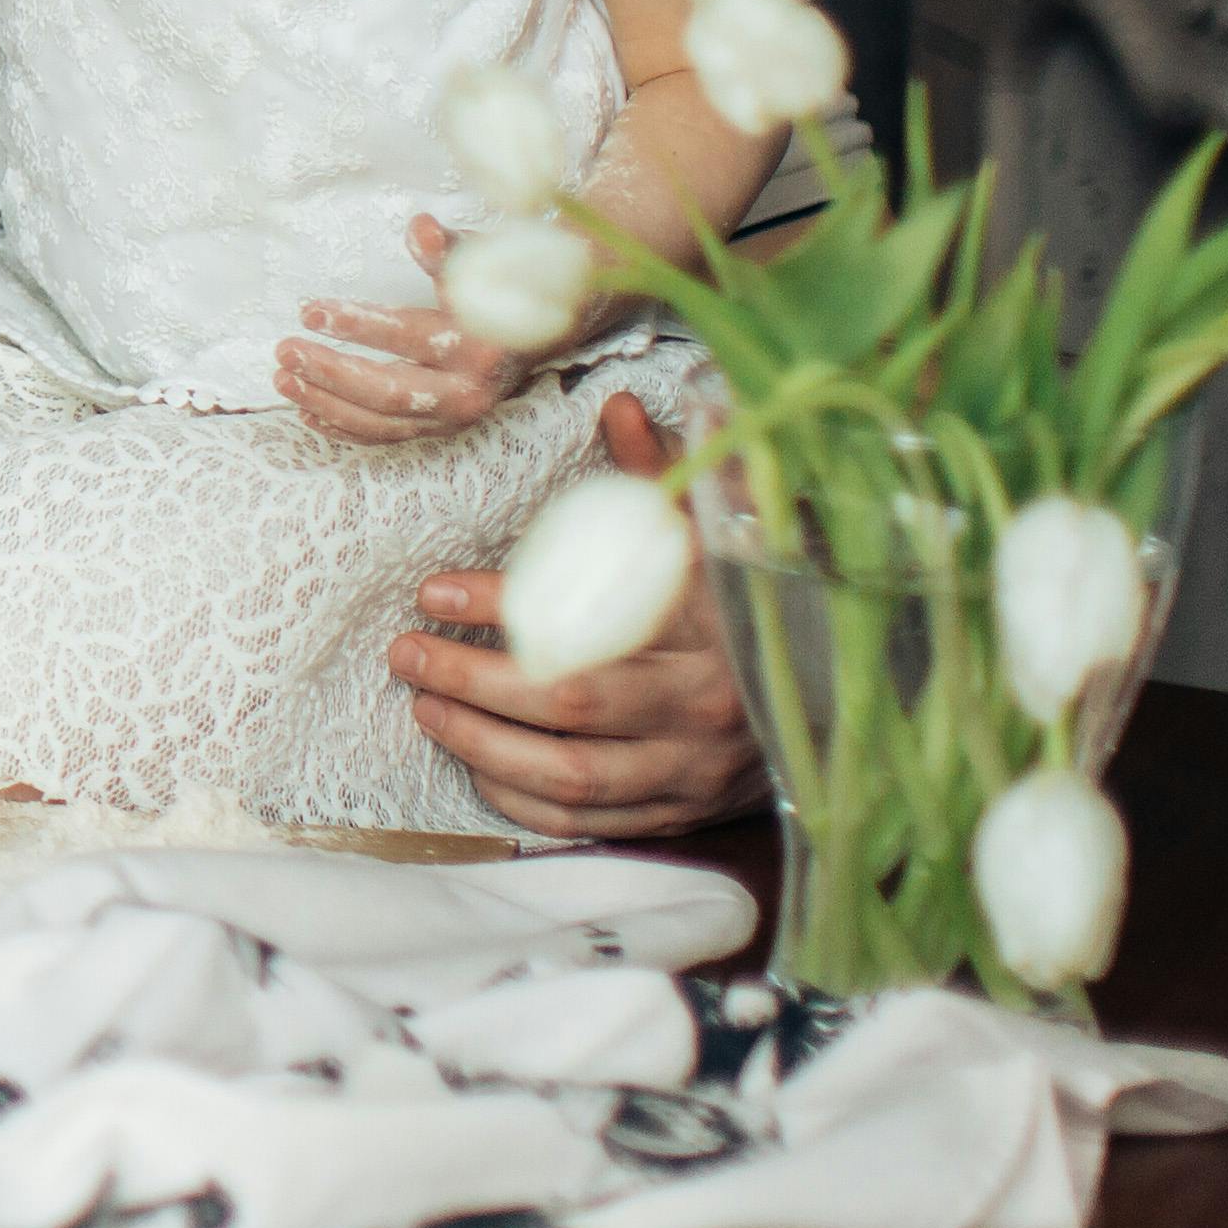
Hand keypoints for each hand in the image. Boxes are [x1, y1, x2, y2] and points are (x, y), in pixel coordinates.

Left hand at [284, 212, 530, 441]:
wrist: (545, 331)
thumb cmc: (503, 286)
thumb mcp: (480, 262)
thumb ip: (446, 250)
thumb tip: (419, 227)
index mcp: (480, 346)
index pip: (409, 337)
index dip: (358, 325)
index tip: (311, 310)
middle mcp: (468, 392)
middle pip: (390, 392)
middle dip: (331, 372)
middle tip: (284, 349)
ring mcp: (453, 418)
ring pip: (382, 422)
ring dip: (327, 403)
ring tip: (282, 379)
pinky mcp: (440, 429)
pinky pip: (386, 436)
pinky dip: (345, 428)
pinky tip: (306, 412)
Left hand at [390, 390, 763, 835]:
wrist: (819, 709)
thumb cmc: (742, 611)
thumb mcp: (709, 540)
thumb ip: (659, 480)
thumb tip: (617, 405)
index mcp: (711, 635)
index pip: (594, 624)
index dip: (505, 606)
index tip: (436, 587)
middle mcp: (701, 712)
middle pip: (567, 707)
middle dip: (472, 678)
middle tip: (407, 650)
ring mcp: (686, 775)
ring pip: (566, 778)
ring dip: (480, 742)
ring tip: (423, 702)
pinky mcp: (672, 817)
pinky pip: (578, 823)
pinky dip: (515, 798)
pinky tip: (471, 759)